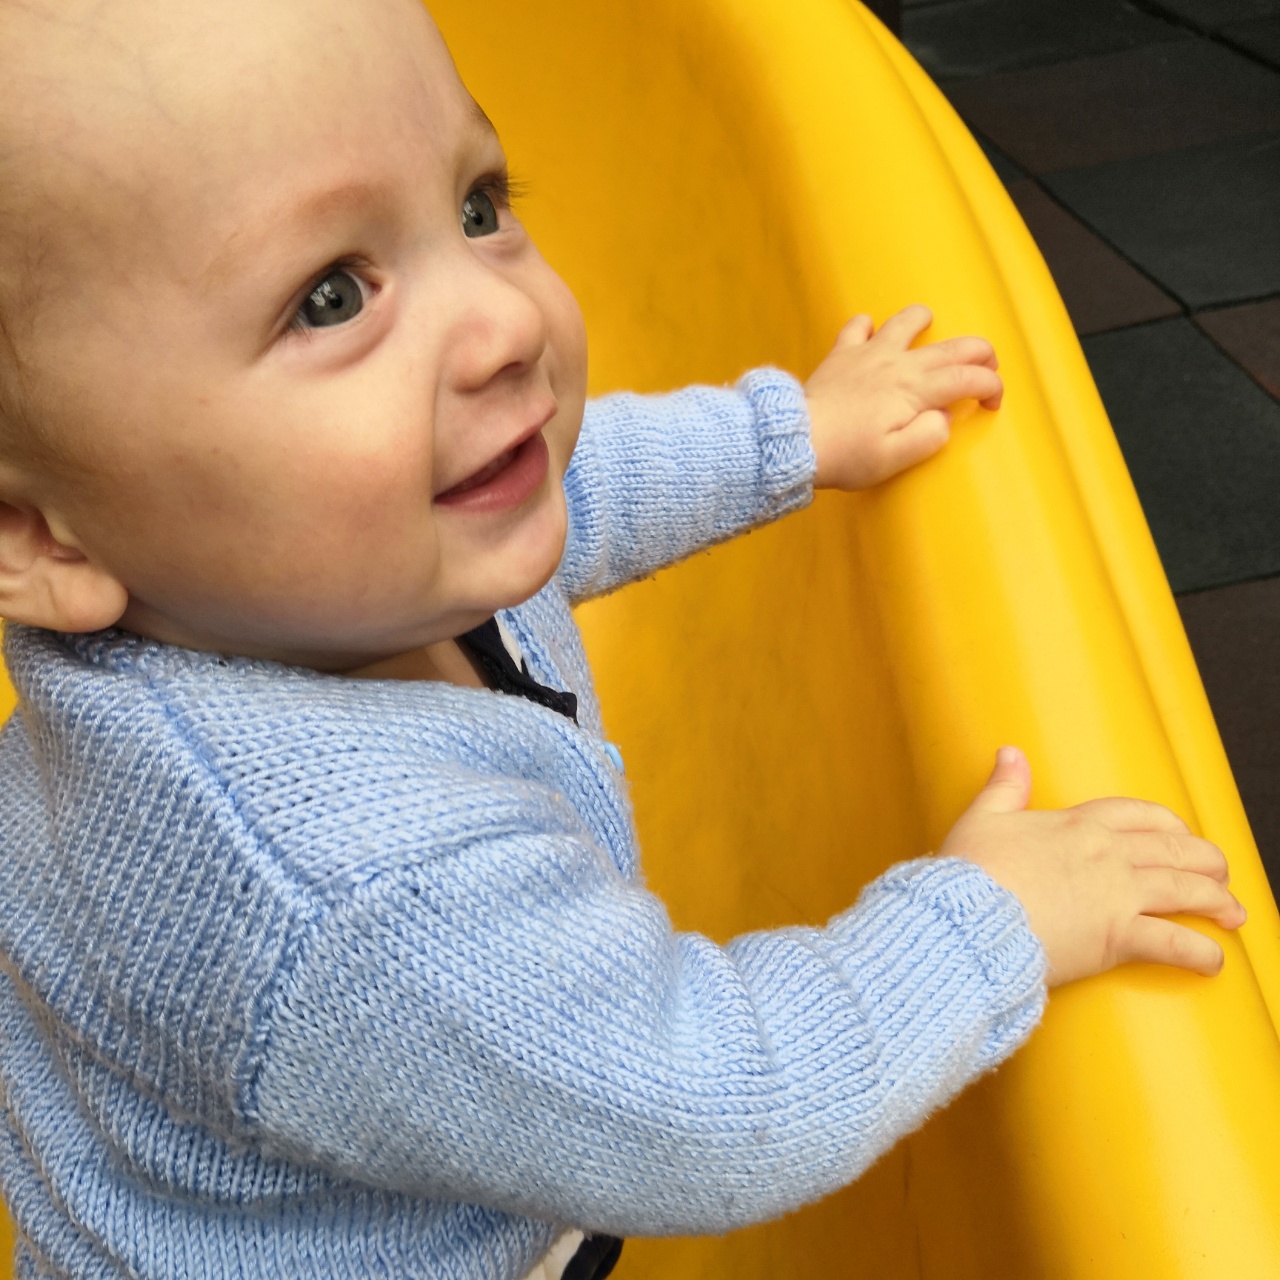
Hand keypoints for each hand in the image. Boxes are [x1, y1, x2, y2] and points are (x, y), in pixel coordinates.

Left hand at [805, 304, 1002, 490]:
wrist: (797, 440)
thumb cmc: (846, 455)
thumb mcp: (895, 459)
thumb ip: (930, 436)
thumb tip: (944, 417)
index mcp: (916, 390)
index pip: (969, 378)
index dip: (991, 387)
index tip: (992, 403)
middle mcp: (897, 364)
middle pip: (953, 346)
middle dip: (980, 353)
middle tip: (986, 368)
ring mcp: (869, 354)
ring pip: (905, 321)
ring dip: (924, 319)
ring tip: (931, 325)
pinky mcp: (842, 355)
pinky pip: (857, 326)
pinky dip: (868, 325)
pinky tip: (871, 333)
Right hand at [940, 747, 1245, 986]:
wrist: (969, 916)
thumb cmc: (972, 871)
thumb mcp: (983, 818)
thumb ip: (1004, 786)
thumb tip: (1009, 752)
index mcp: (1077, 825)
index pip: (1138, 814)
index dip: (1168, 823)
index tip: (1179, 833)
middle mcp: (1107, 855)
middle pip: (1175, 849)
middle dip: (1206, 861)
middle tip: (1220, 873)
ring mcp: (1118, 895)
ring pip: (1187, 890)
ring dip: (1217, 902)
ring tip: (1233, 914)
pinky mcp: (1119, 937)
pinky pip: (1175, 943)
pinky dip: (1200, 953)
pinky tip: (1213, 960)